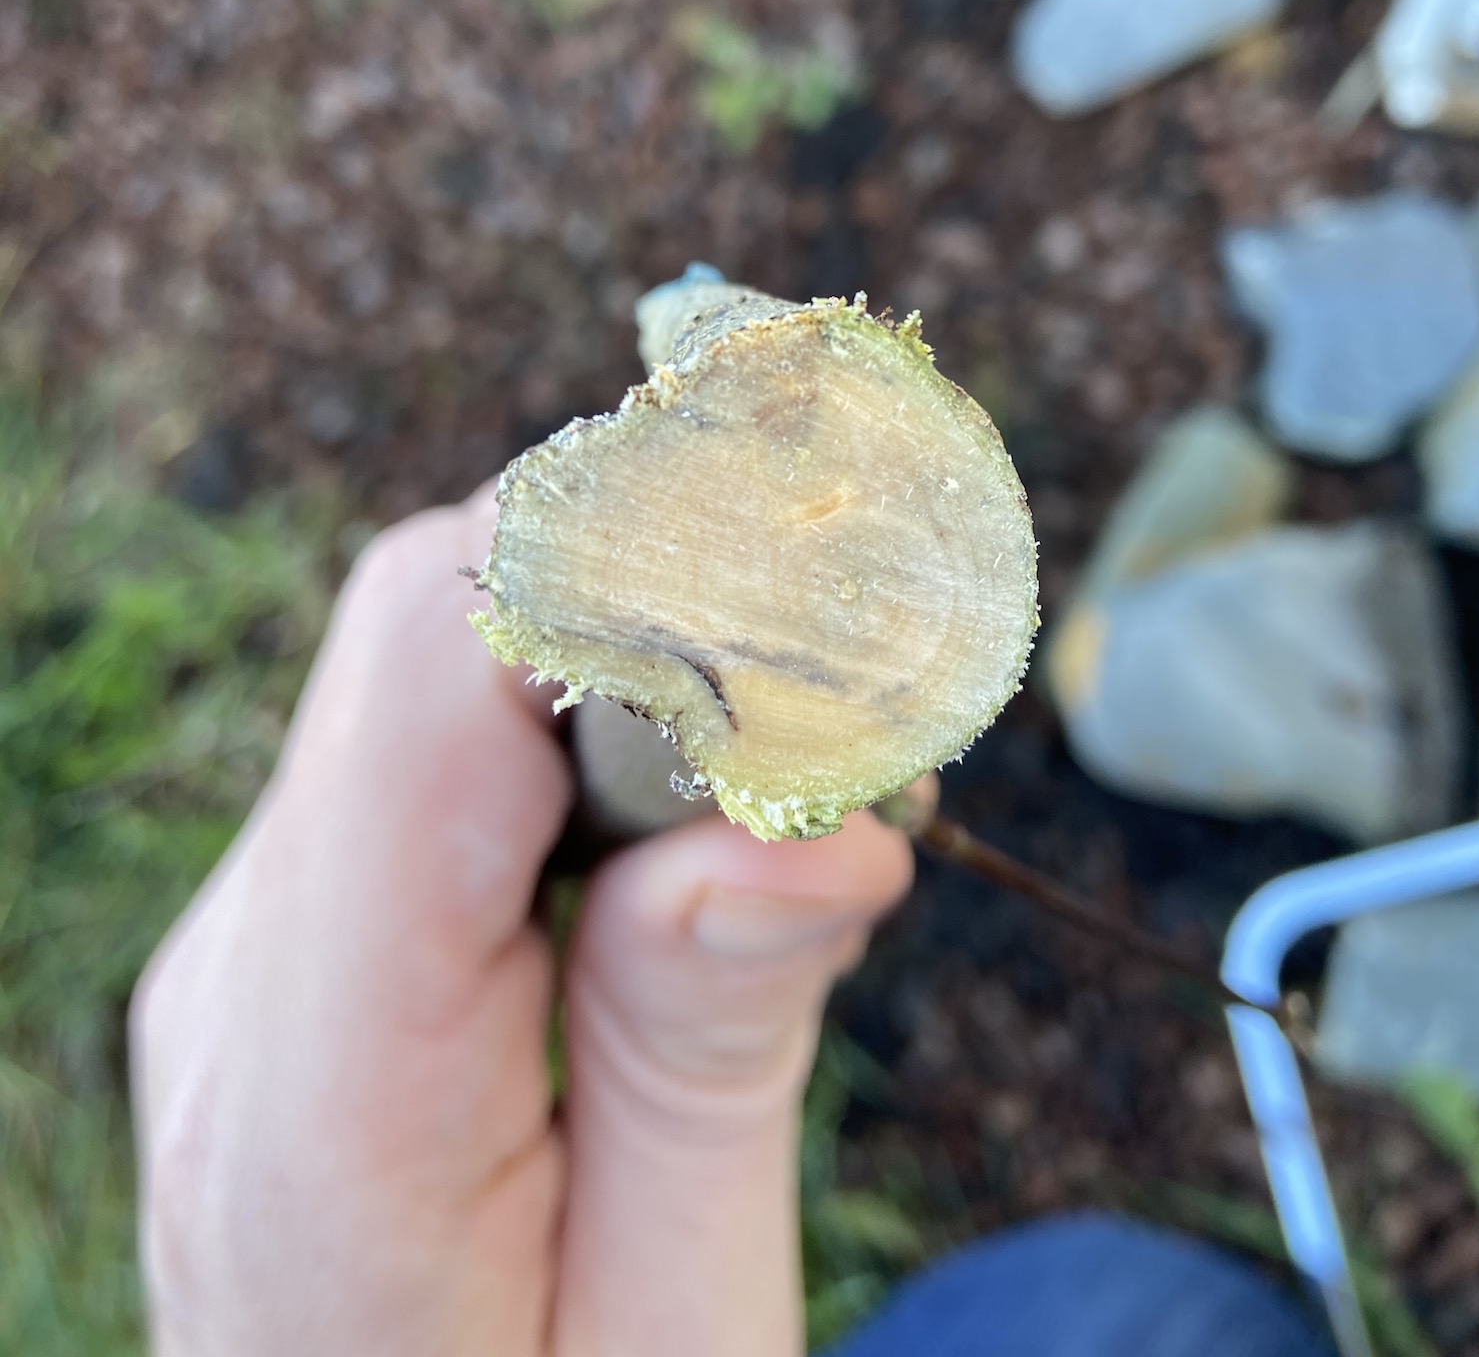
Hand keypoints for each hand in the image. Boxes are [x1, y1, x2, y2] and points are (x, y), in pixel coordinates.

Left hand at [130, 487, 914, 1355]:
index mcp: (325, 1095)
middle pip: (429, 635)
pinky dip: (581, 741)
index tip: (827, 632)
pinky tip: (683, 853)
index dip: (635, 579)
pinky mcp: (300, 942)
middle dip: (655, 610)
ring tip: (784, 815)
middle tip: (848, 734)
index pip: (433, 682)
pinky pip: (432, 756)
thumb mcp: (672, 1336)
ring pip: (436, 670)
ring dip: (631, 674)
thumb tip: (807, 811)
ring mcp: (258, 949)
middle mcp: (249, 979)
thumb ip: (707, 1062)